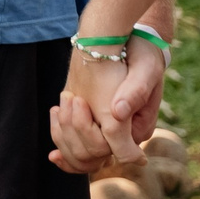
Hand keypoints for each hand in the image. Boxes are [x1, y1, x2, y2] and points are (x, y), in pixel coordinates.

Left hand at [46, 40, 163, 174]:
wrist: (130, 41)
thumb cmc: (141, 54)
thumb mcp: (144, 72)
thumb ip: (134, 95)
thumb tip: (119, 115)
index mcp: (138, 129)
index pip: (107, 151)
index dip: (86, 133)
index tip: (78, 101)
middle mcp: (124, 135)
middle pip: (89, 156)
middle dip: (73, 130)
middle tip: (71, 96)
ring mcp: (108, 129)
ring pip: (79, 152)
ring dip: (64, 131)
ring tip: (67, 96)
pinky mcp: (94, 121)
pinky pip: (74, 141)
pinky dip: (61, 132)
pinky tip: (56, 112)